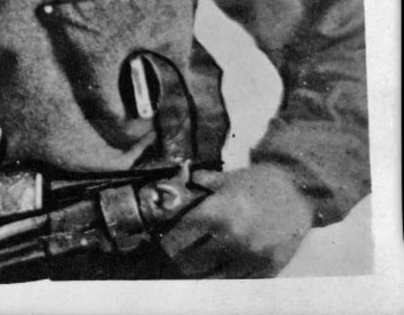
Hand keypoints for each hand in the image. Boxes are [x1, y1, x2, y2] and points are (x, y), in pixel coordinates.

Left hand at [157, 164, 313, 277]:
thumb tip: (178, 184)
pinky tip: (219, 272)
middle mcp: (231, 239)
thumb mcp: (227, 178)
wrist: (300, 192)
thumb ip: (201, 184)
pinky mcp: (267, 270)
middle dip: (181, 260)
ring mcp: (250, 258)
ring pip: (212, 278)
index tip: (163, 243)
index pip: (180, 237)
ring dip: (200, 274)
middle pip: (191, 262)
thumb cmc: (260, 182)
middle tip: (176, 257)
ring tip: (195, 268)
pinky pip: (238, 284)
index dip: (168, 241)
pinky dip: (226, 279)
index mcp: (218, 213)